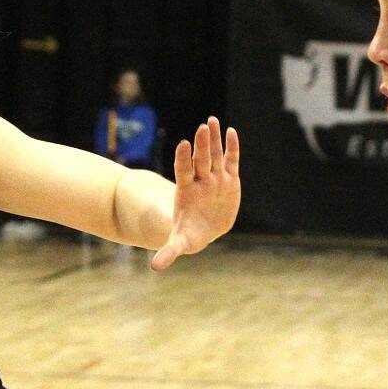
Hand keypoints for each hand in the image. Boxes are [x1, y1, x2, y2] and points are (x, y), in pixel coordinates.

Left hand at [150, 118, 239, 270]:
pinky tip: (231, 132)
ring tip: (212, 121)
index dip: (184, 159)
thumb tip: (155, 267)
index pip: (184, 171)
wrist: (204, 230)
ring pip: (214, 155)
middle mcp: (201, 182)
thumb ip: (170, 251)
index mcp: (187, 192)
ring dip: (214, 139)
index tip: (183, 144)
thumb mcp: (180, 243)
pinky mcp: (229, 179)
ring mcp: (215, 179)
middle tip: (202, 127)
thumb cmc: (190, 234)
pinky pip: (231, 161)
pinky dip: (232, 148)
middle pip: (200, 160)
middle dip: (201, 144)